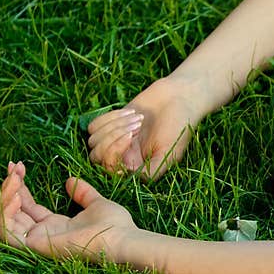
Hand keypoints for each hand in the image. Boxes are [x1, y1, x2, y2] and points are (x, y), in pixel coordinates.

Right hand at [0, 161, 136, 262]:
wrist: (122, 239)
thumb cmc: (115, 225)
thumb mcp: (96, 203)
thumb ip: (83, 193)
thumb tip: (70, 180)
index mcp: (56, 225)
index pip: (29, 207)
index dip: (20, 187)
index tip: (19, 166)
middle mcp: (44, 234)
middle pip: (15, 211)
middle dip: (10, 187)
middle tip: (14, 166)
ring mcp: (38, 241)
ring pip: (7, 221)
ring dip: (5, 197)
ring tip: (14, 178)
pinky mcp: (35, 246)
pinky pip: (8, 233)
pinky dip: (6, 214)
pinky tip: (15, 195)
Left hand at [87, 76, 201, 179]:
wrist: (179, 99)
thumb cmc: (178, 128)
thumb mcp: (169, 152)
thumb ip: (149, 171)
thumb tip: (125, 174)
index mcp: (136, 168)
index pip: (110, 170)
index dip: (113, 155)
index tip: (131, 137)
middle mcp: (123, 156)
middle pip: (97, 157)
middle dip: (112, 139)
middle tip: (137, 126)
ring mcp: (115, 140)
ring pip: (94, 141)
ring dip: (114, 126)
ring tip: (139, 118)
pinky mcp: (110, 124)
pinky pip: (94, 127)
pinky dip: (110, 117)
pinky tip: (132, 112)